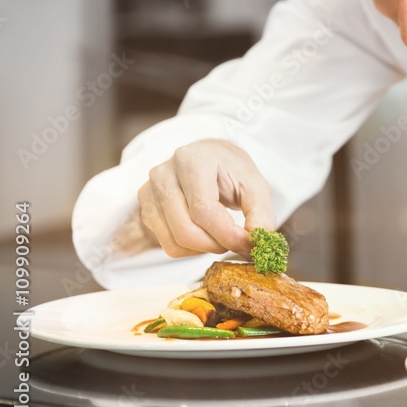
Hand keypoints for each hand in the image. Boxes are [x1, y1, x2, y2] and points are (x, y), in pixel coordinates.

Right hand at [135, 139, 274, 258]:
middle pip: (186, 230)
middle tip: (238, 242)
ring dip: (205, 249)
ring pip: (175, 242)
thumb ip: (260, 212)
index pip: (203, 210)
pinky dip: (191, 249)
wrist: (206, 157)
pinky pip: (168, 245)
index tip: (249, 243)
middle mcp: (164, 174)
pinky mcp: (145, 208)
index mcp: (192, 160)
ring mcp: (149, 192)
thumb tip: (257, 242)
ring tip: (223, 235)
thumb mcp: (254, 183)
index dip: (227, 234)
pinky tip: (206, 233)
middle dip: (217, 244)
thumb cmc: (229, 169)